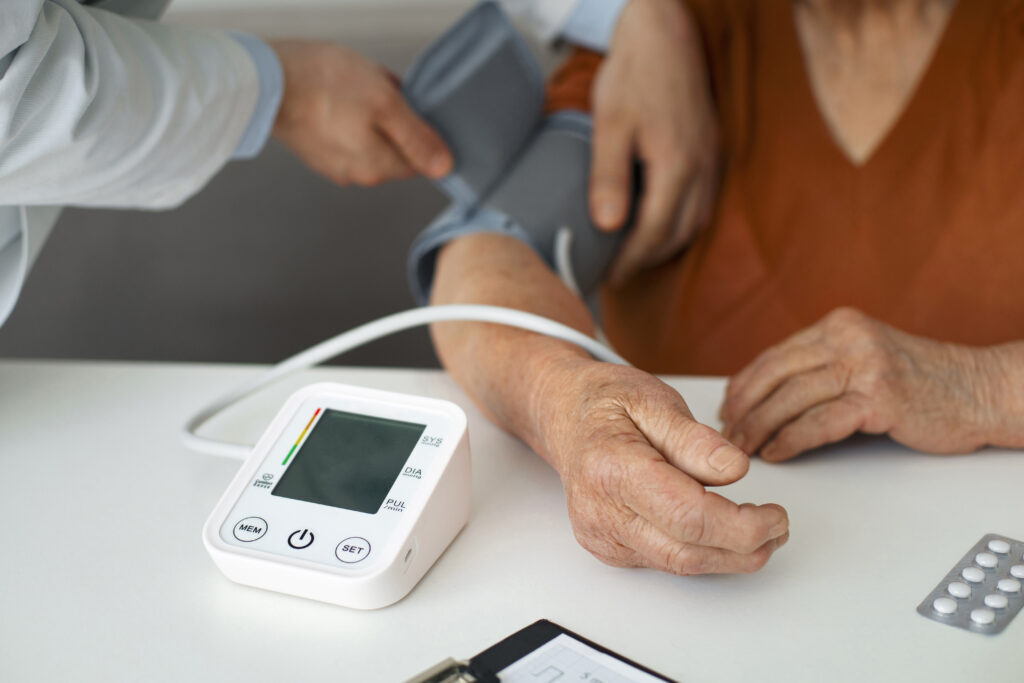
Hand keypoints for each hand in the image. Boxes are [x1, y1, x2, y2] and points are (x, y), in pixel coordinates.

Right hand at [270, 40, 451, 185]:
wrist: (264, 78)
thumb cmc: (324, 84)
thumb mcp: (386, 102)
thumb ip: (418, 138)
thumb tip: (444, 167)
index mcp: (377, 168)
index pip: (419, 159)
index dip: (420, 129)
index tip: (407, 105)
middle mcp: (356, 174)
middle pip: (393, 148)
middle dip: (393, 119)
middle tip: (377, 90)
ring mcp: (332, 163)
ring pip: (368, 137)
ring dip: (369, 114)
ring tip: (351, 88)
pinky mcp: (314, 149)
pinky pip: (344, 132)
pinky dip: (345, 114)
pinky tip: (334, 94)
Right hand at [535, 359, 788, 573]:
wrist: (567, 417)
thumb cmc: (607, 402)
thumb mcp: (653, 398)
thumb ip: (694, 437)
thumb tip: (734, 470)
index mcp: (610, 467)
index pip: (687, 516)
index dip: (740, 525)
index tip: (775, 514)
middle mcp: (600, 511)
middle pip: (685, 552)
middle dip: (744, 548)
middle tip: (777, 525)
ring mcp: (602, 535)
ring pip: (679, 565)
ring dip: (729, 556)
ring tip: (761, 530)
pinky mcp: (610, 549)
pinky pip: (666, 561)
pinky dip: (703, 551)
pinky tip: (721, 529)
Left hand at [589, 0, 718, 283]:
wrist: (665, 32)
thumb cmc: (634, 73)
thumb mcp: (609, 125)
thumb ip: (608, 177)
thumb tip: (607, 226)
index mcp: (676, 166)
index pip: (653, 233)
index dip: (630, 261)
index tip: (609, 276)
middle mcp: (701, 168)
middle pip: (678, 234)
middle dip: (648, 260)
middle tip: (618, 272)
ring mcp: (711, 159)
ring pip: (696, 221)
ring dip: (667, 244)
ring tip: (636, 254)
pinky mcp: (711, 149)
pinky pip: (702, 201)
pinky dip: (682, 221)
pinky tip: (659, 220)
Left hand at [720, 307, 1005, 461]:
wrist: (982, 390)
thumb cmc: (924, 383)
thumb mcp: (868, 357)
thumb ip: (825, 364)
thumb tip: (771, 391)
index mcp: (839, 326)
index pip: (775, 354)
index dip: (745, 383)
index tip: (726, 406)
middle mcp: (848, 339)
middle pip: (776, 374)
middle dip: (745, 407)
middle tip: (726, 432)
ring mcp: (864, 367)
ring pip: (792, 398)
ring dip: (760, 426)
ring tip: (742, 447)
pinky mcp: (879, 399)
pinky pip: (819, 423)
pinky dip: (791, 440)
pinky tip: (777, 452)